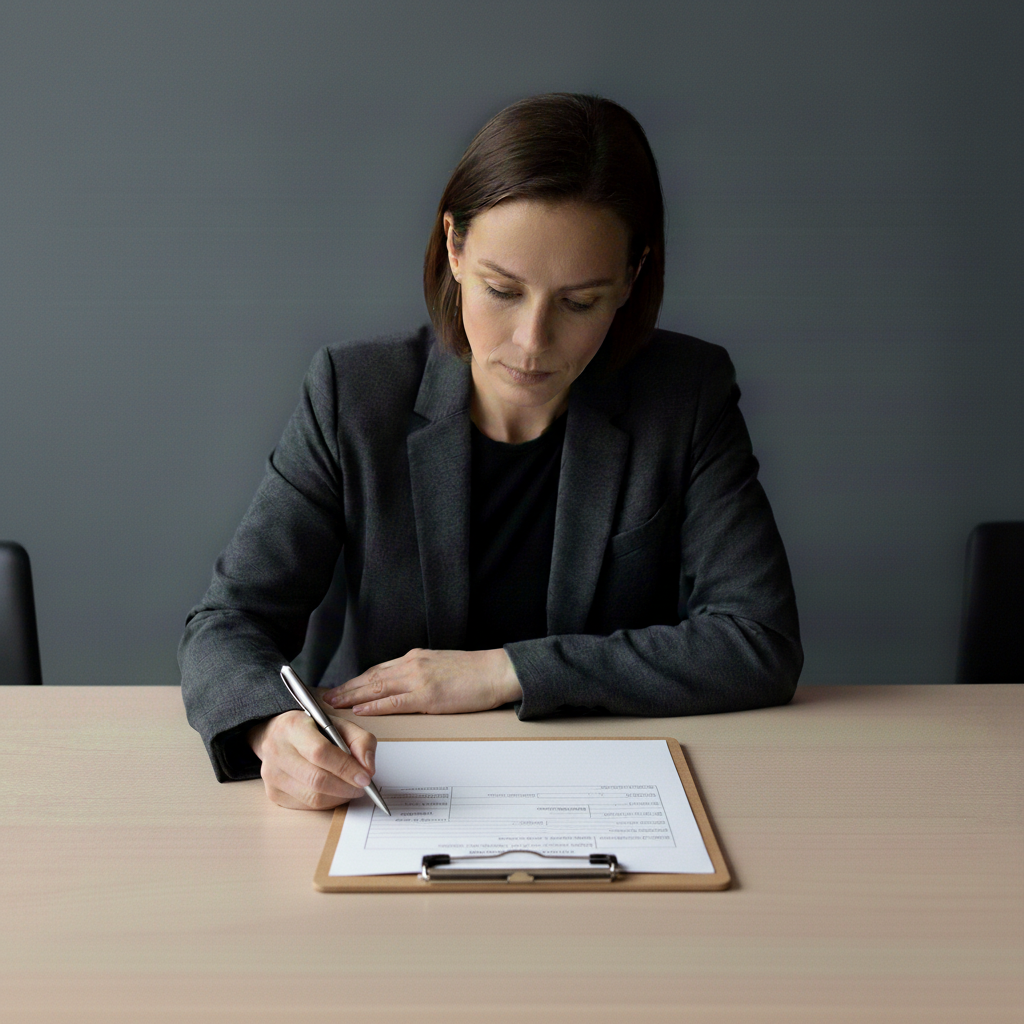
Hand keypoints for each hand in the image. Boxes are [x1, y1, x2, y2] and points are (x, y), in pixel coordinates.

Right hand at [247, 709, 376, 809]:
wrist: (277, 734)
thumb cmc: (312, 729)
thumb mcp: (339, 724)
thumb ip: (360, 741)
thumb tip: (368, 769)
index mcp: (293, 727)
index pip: (320, 752)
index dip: (346, 768)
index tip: (366, 778)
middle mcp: (277, 751)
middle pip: (316, 779)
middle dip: (346, 787)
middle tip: (362, 787)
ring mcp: (272, 775)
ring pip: (312, 797)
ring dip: (339, 797)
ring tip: (351, 789)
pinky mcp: (273, 793)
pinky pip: (307, 806)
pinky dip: (327, 803)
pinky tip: (335, 792)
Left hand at [322, 648, 522, 715]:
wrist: (496, 671)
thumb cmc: (474, 672)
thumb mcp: (440, 665)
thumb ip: (420, 673)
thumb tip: (404, 685)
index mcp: (415, 658)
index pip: (377, 669)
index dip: (356, 680)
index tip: (341, 686)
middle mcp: (412, 664)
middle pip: (370, 677)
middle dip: (346, 687)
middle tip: (325, 696)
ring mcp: (418, 679)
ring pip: (376, 688)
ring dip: (352, 696)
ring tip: (333, 703)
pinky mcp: (427, 695)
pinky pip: (394, 701)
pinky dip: (374, 706)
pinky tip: (360, 711)